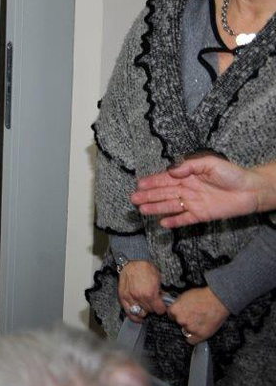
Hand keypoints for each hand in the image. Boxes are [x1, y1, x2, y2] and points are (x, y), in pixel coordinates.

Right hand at [117, 260, 164, 321]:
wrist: (133, 261)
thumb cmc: (146, 268)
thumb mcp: (158, 279)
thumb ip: (160, 292)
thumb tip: (163, 300)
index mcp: (150, 294)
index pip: (160, 310)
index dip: (162, 308)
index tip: (162, 305)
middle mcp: (139, 298)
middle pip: (150, 311)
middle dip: (153, 308)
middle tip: (153, 303)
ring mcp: (130, 298)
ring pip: (140, 313)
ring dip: (144, 310)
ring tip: (146, 306)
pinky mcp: (122, 297)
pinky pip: (128, 313)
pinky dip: (134, 317)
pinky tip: (139, 317)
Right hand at [134, 155, 266, 226]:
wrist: (251, 190)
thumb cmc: (232, 174)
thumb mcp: (210, 163)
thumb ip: (190, 166)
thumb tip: (171, 171)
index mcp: (188, 176)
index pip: (166, 179)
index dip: (152, 181)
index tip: (139, 184)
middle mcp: (188, 190)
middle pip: (164, 193)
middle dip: (149, 195)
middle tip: (134, 198)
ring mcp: (194, 203)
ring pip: (171, 206)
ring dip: (156, 208)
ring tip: (142, 210)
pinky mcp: (202, 215)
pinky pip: (185, 219)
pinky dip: (174, 221)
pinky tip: (163, 223)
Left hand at [168, 287, 229, 344]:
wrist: (218, 300)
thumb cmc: (203, 295)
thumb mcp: (184, 296)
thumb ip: (178, 304)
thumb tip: (175, 307)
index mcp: (175, 310)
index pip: (171, 315)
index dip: (178, 313)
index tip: (183, 313)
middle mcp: (180, 320)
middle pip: (179, 322)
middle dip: (184, 319)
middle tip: (193, 316)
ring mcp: (190, 328)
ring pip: (186, 330)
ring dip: (191, 327)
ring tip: (200, 320)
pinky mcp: (200, 335)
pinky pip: (191, 341)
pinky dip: (194, 338)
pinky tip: (198, 332)